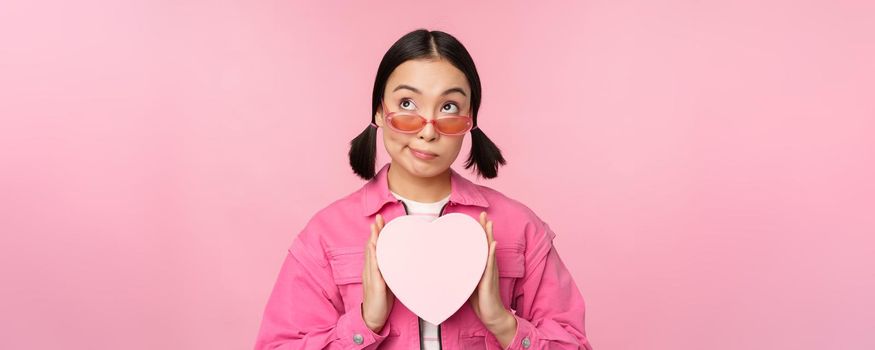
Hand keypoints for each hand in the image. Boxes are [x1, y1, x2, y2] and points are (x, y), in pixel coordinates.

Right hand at [361, 214, 393, 332]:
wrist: (373, 318)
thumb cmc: (381, 301)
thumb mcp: (387, 281)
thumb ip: (391, 270)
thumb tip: (402, 260)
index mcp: (374, 269)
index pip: (375, 247)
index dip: (377, 234)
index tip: (381, 221)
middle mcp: (370, 270)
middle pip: (371, 247)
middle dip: (375, 232)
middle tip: (378, 218)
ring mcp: (371, 277)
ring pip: (371, 255)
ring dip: (373, 240)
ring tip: (375, 228)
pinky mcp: (375, 285)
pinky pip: (373, 269)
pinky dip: (373, 258)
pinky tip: (374, 249)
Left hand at [469, 212, 516, 346]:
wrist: (491, 315)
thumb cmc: (480, 299)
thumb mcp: (468, 282)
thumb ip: (463, 272)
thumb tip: (448, 264)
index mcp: (482, 266)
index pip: (481, 245)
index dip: (479, 232)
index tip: (476, 219)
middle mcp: (488, 266)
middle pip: (487, 243)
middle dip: (485, 228)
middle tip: (483, 214)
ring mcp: (490, 272)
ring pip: (490, 250)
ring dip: (490, 236)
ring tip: (489, 223)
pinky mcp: (489, 280)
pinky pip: (490, 265)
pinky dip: (491, 253)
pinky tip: (493, 244)